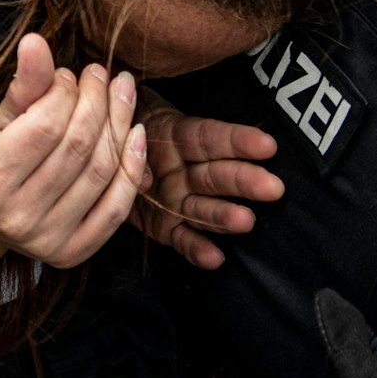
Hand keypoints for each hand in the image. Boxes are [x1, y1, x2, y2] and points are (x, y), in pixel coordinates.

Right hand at [0, 33, 150, 274]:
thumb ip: (22, 86)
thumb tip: (36, 41)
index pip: (46, 125)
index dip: (67, 92)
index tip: (70, 75)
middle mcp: (17, 215)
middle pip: (79, 147)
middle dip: (98, 101)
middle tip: (102, 75)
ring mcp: (46, 239)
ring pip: (102, 172)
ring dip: (121, 124)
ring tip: (121, 94)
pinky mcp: (72, 253)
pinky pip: (116, 208)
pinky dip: (132, 168)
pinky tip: (137, 135)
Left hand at [129, 88, 284, 268]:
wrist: (103, 155)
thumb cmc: (121, 126)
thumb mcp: (122, 119)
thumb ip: (131, 138)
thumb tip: (143, 174)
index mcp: (179, 137)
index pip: (213, 138)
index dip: (239, 141)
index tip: (267, 145)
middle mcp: (186, 170)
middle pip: (218, 176)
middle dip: (245, 182)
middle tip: (273, 188)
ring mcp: (179, 200)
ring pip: (206, 209)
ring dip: (226, 217)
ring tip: (247, 223)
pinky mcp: (167, 227)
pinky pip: (183, 240)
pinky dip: (198, 250)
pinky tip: (215, 259)